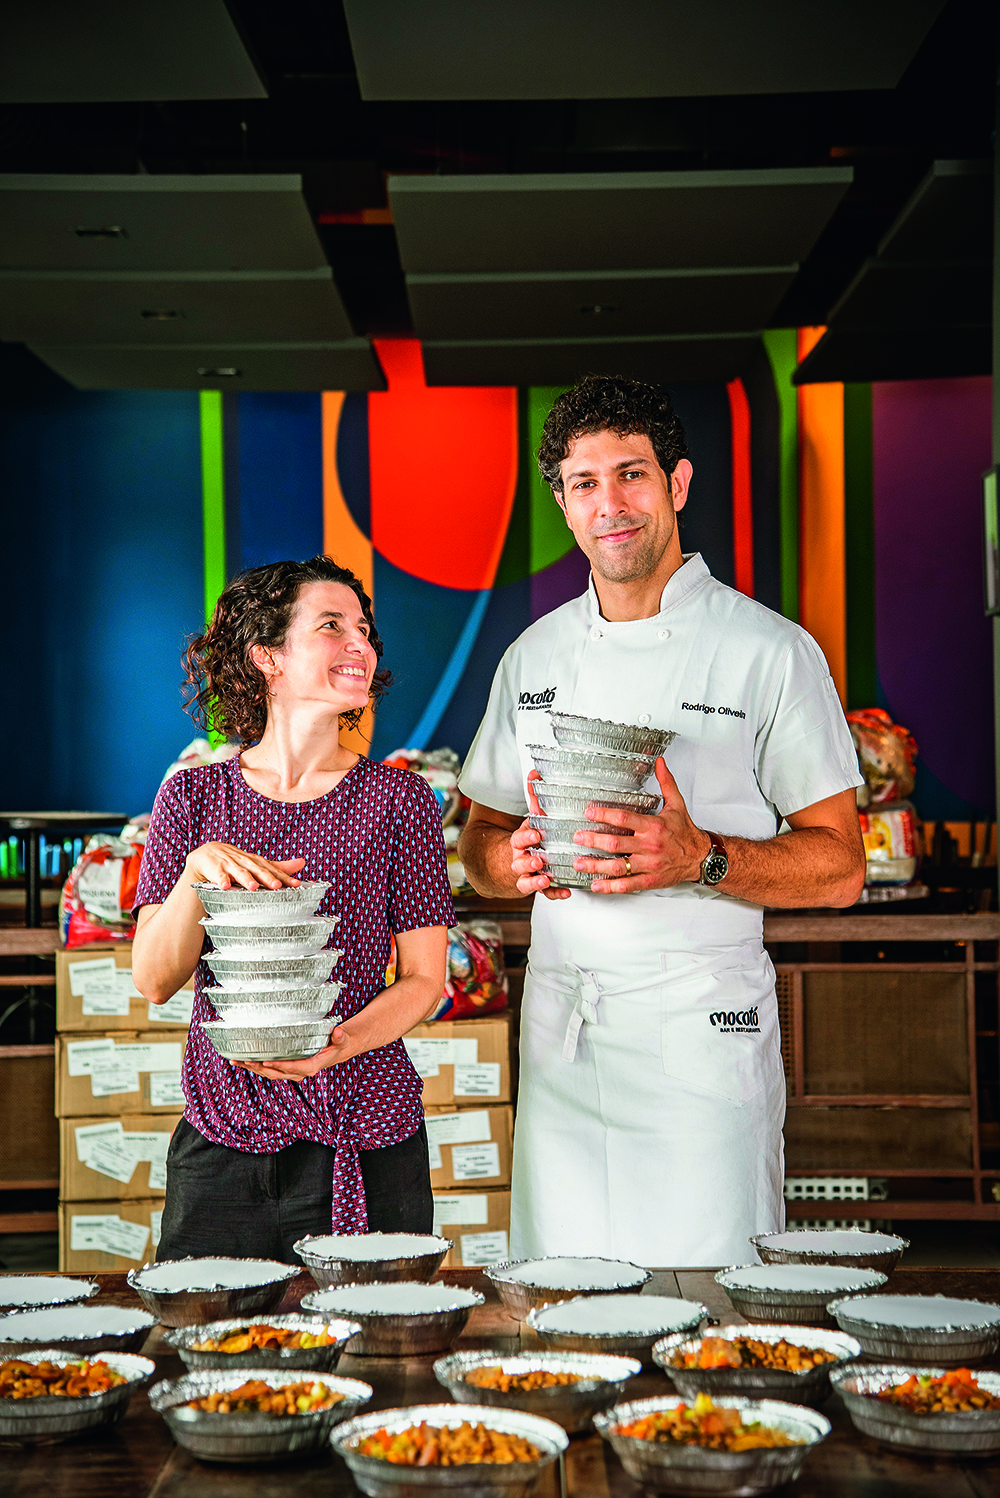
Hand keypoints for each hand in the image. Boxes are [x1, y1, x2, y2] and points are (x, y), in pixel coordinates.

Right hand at [185, 842, 305, 890]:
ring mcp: (229, 865)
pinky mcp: (214, 869)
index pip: (272, 870)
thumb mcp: (257, 863)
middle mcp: (244, 862)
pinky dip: (221, 880)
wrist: (206, 854)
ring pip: (239, 872)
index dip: (284, 877)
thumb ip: (278, 866)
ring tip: (253, 887)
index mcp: (256, 862)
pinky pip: (218, 876)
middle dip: (267, 878)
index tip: (296, 884)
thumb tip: (302, 862)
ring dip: (246, 879)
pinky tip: (225, 886)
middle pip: (257, 870)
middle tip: (277, 886)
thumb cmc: (236, 861)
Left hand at [238, 1023, 352, 1080]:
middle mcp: (299, 1072)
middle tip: (245, 1059)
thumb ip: (340, 1036)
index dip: (279, 1066)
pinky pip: (267, 1069)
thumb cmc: (337, 1043)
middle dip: (259, 1067)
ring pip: (268, 1073)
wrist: (334, 1051)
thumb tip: (338, 1031)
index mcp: (311, 1066)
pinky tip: (240, 1059)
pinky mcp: (284, 1068)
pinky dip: (253, 1065)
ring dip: (252, 1068)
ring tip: (236, 1060)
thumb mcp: (341, 1039)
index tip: (266, 1061)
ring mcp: (290, 1072)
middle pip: (276, 1073)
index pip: (293, 1068)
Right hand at [509, 771, 570, 900]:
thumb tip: (535, 772)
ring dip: (535, 882)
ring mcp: (528, 875)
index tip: (536, 834)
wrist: (509, 862)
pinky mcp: (537, 886)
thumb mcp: (530, 819)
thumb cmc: (528, 838)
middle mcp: (521, 859)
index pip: (518, 838)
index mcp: (520, 841)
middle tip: (538, 860)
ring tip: (545, 880)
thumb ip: (534, 798)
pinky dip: (555, 894)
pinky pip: (545, 894)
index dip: (526, 837)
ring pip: (526, 881)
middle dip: (528, 862)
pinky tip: (566, 892)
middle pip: (519, 862)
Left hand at [572, 759, 711, 893]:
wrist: (701, 857)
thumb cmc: (686, 832)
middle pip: (616, 843)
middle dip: (593, 841)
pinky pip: (628, 885)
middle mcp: (649, 845)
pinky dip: (611, 886)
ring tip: (579, 863)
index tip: (589, 813)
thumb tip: (659, 762)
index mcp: (653, 826)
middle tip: (577, 838)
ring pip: (619, 866)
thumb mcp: (677, 804)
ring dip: (596, 865)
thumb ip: (666, 782)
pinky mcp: (650, 879)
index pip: (624, 819)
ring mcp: (649, 864)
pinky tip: (597, 885)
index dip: (604, 815)